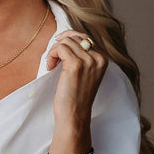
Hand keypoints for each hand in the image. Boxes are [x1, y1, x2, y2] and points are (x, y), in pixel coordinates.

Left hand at [45, 30, 106, 153]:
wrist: (74, 116)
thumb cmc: (76, 97)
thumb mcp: (85, 74)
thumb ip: (82, 57)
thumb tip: (67, 38)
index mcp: (103, 59)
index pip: (85, 37)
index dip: (68, 39)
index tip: (58, 50)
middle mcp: (98, 58)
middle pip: (74, 37)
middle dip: (60, 45)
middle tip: (53, 59)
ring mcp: (88, 60)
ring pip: (65, 41)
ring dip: (54, 51)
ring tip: (51, 65)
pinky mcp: (75, 64)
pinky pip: (59, 48)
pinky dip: (51, 55)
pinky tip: (50, 67)